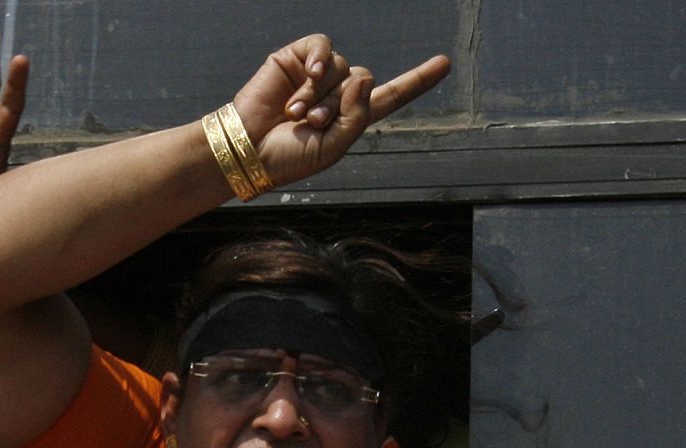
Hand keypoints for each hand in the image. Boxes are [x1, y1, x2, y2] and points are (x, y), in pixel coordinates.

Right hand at [231, 34, 450, 188]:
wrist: (246, 149)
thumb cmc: (286, 157)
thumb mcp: (332, 147)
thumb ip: (357, 115)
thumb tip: (363, 75)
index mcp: (350, 117)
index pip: (390, 96)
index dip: (417, 81)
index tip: (444, 64)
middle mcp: (336, 93)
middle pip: (363, 80)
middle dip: (338, 105)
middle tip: (310, 124)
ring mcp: (316, 75)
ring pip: (342, 68)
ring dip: (318, 95)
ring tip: (294, 115)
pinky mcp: (295, 59)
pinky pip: (322, 47)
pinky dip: (317, 61)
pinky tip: (303, 80)